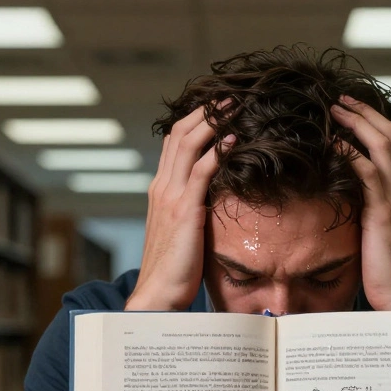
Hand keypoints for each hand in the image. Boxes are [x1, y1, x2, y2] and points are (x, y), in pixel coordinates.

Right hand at [128, 102, 231, 310]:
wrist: (156, 294)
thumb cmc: (173, 269)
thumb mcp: (181, 231)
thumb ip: (192, 209)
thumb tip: (213, 198)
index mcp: (160, 190)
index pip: (173, 144)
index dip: (193, 121)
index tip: (215, 106)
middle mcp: (162, 187)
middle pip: (178, 135)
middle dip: (203, 112)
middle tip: (227, 96)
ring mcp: (171, 198)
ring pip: (188, 145)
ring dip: (212, 122)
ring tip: (232, 106)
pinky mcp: (184, 211)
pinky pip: (201, 172)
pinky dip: (216, 151)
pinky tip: (233, 139)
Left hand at [330, 96, 390, 310]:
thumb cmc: (390, 277)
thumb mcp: (381, 239)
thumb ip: (370, 216)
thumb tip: (347, 206)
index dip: (377, 125)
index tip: (354, 112)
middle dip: (365, 113)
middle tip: (340, 100)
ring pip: (382, 146)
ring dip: (357, 123)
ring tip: (334, 110)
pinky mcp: (384, 214)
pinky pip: (367, 172)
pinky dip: (350, 153)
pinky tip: (333, 143)